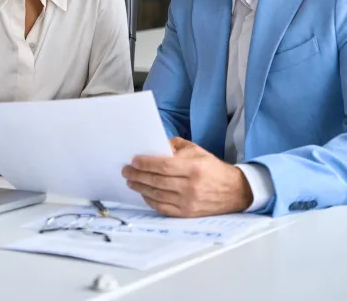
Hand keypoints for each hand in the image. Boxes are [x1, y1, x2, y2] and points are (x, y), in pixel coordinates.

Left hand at [122, 137, 252, 216]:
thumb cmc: (212, 168)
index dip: (146, 163)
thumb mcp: (196, 150)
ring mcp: (188, 202)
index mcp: (193, 168)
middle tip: (126, 171)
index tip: (134, 160)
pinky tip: (144, 194)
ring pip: (158, 195)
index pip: (164, 166)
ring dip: (141, 188)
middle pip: (157, 181)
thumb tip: (155, 148)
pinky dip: (151, 201)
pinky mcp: (187, 214)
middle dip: (138, 175)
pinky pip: (163, 208)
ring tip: (131, 181)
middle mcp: (190, 186)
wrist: (233, 191)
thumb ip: (175, 146)